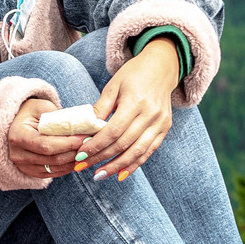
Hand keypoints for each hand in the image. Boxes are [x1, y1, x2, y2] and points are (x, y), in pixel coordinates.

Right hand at [5, 101, 89, 183]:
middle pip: (52, 159)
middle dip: (74, 152)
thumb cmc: (29, 112)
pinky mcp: (30, 171)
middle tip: (90, 144)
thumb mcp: (41, 106)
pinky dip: (66, 167)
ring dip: (73, 161)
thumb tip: (80, 126)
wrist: (14, 123)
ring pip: (54, 168)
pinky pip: (52, 173)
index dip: (68, 144)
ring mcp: (23, 165)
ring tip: (86, 151)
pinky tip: (76, 158)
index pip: (47, 145)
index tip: (84, 137)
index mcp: (18, 136)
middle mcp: (18, 154)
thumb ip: (57, 116)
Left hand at [82, 39, 180, 178]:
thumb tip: (84, 130)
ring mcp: (160, 123)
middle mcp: (151, 114)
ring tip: (99, 175)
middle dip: (101, 158)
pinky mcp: (164, 129)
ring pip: (137, 151)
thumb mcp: (113, 85)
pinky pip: (149, 151)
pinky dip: (134, 165)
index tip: (80, 155)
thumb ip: (100, 107)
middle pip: (123, 143)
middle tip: (82, 167)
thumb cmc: (133, 75)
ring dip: (117, 166)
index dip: (96, 145)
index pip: (113, 130)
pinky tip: (120, 174)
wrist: (162, 67)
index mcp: (136, 101)